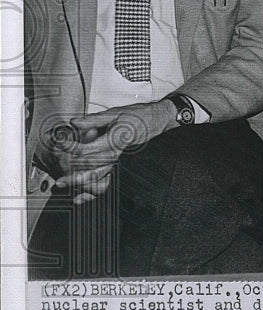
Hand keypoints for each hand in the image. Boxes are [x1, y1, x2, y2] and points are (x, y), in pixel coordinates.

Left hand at [44, 101, 173, 203]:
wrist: (157, 121)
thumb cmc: (139, 116)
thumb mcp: (115, 113)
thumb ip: (93, 120)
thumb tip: (74, 123)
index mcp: (116, 139)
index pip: (88, 150)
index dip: (70, 148)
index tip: (60, 144)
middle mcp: (118, 153)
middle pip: (92, 168)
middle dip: (73, 175)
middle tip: (59, 179)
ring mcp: (120, 160)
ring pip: (99, 177)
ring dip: (80, 183)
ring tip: (65, 186)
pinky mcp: (121, 164)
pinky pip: (107, 180)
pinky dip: (94, 191)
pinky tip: (82, 197)